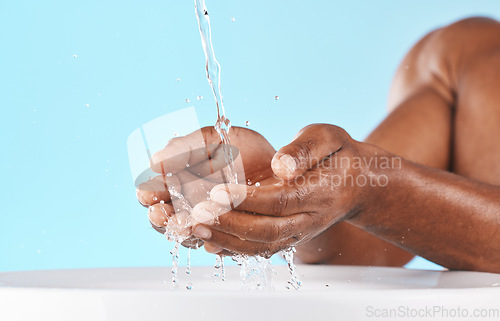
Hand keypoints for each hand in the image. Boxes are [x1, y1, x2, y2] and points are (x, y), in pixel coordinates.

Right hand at [135, 126, 276, 248]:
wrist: (282, 166)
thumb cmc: (241, 150)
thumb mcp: (211, 140)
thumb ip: (185, 147)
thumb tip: (155, 160)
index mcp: (179, 182)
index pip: (156, 193)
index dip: (150, 194)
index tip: (148, 192)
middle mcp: (190, 206)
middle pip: (167, 219)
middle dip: (161, 218)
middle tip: (160, 214)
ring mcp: (210, 223)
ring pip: (190, 235)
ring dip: (185, 233)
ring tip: (184, 225)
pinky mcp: (232, 237)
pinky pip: (220, 246)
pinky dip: (215, 244)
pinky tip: (212, 242)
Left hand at [190, 124, 385, 255]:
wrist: (357, 184)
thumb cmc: (338, 155)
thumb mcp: (328, 138)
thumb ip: (305, 149)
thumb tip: (281, 166)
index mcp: (320, 193)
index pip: (280, 201)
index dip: (248, 200)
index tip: (218, 192)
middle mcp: (310, 219)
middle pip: (267, 230)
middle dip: (230, 223)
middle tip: (198, 213)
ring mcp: (299, 233)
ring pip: (262, 246)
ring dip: (226, 240)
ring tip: (195, 228)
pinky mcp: (289, 237)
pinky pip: (261, 250)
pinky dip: (233, 248)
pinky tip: (208, 240)